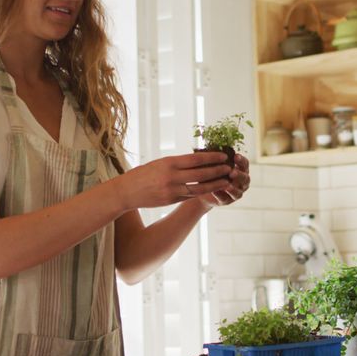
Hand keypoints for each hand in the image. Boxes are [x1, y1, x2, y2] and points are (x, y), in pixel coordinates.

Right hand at [112, 152, 231, 210]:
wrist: (126, 191)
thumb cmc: (143, 174)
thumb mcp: (160, 163)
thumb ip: (177, 164)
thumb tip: (198, 161)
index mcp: (169, 163)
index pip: (196, 159)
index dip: (212, 157)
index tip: (224, 155)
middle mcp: (172, 177)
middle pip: (201, 174)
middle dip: (218, 171)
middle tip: (230, 168)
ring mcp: (172, 190)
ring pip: (199, 188)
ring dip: (214, 184)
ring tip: (226, 180)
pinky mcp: (171, 201)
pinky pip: (190, 196)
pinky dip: (202, 192)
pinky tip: (211, 189)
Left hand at [198, 153, 250, 207]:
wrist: (204, 190)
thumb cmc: (212, 173)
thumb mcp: (214, 164)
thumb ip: (216, 158)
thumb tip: (209, 147)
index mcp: (241, 170)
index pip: (245, 164)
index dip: (242, 161)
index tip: (235, 156)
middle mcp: (241, 182)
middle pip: (245, 179)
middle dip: (240, 175)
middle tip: (232, 172)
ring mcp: (236, 193)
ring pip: (238, 192)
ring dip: (233, 188)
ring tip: (227, 185)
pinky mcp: (227, 201)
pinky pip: (226, 199)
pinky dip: (221, 195)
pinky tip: (216, 191)